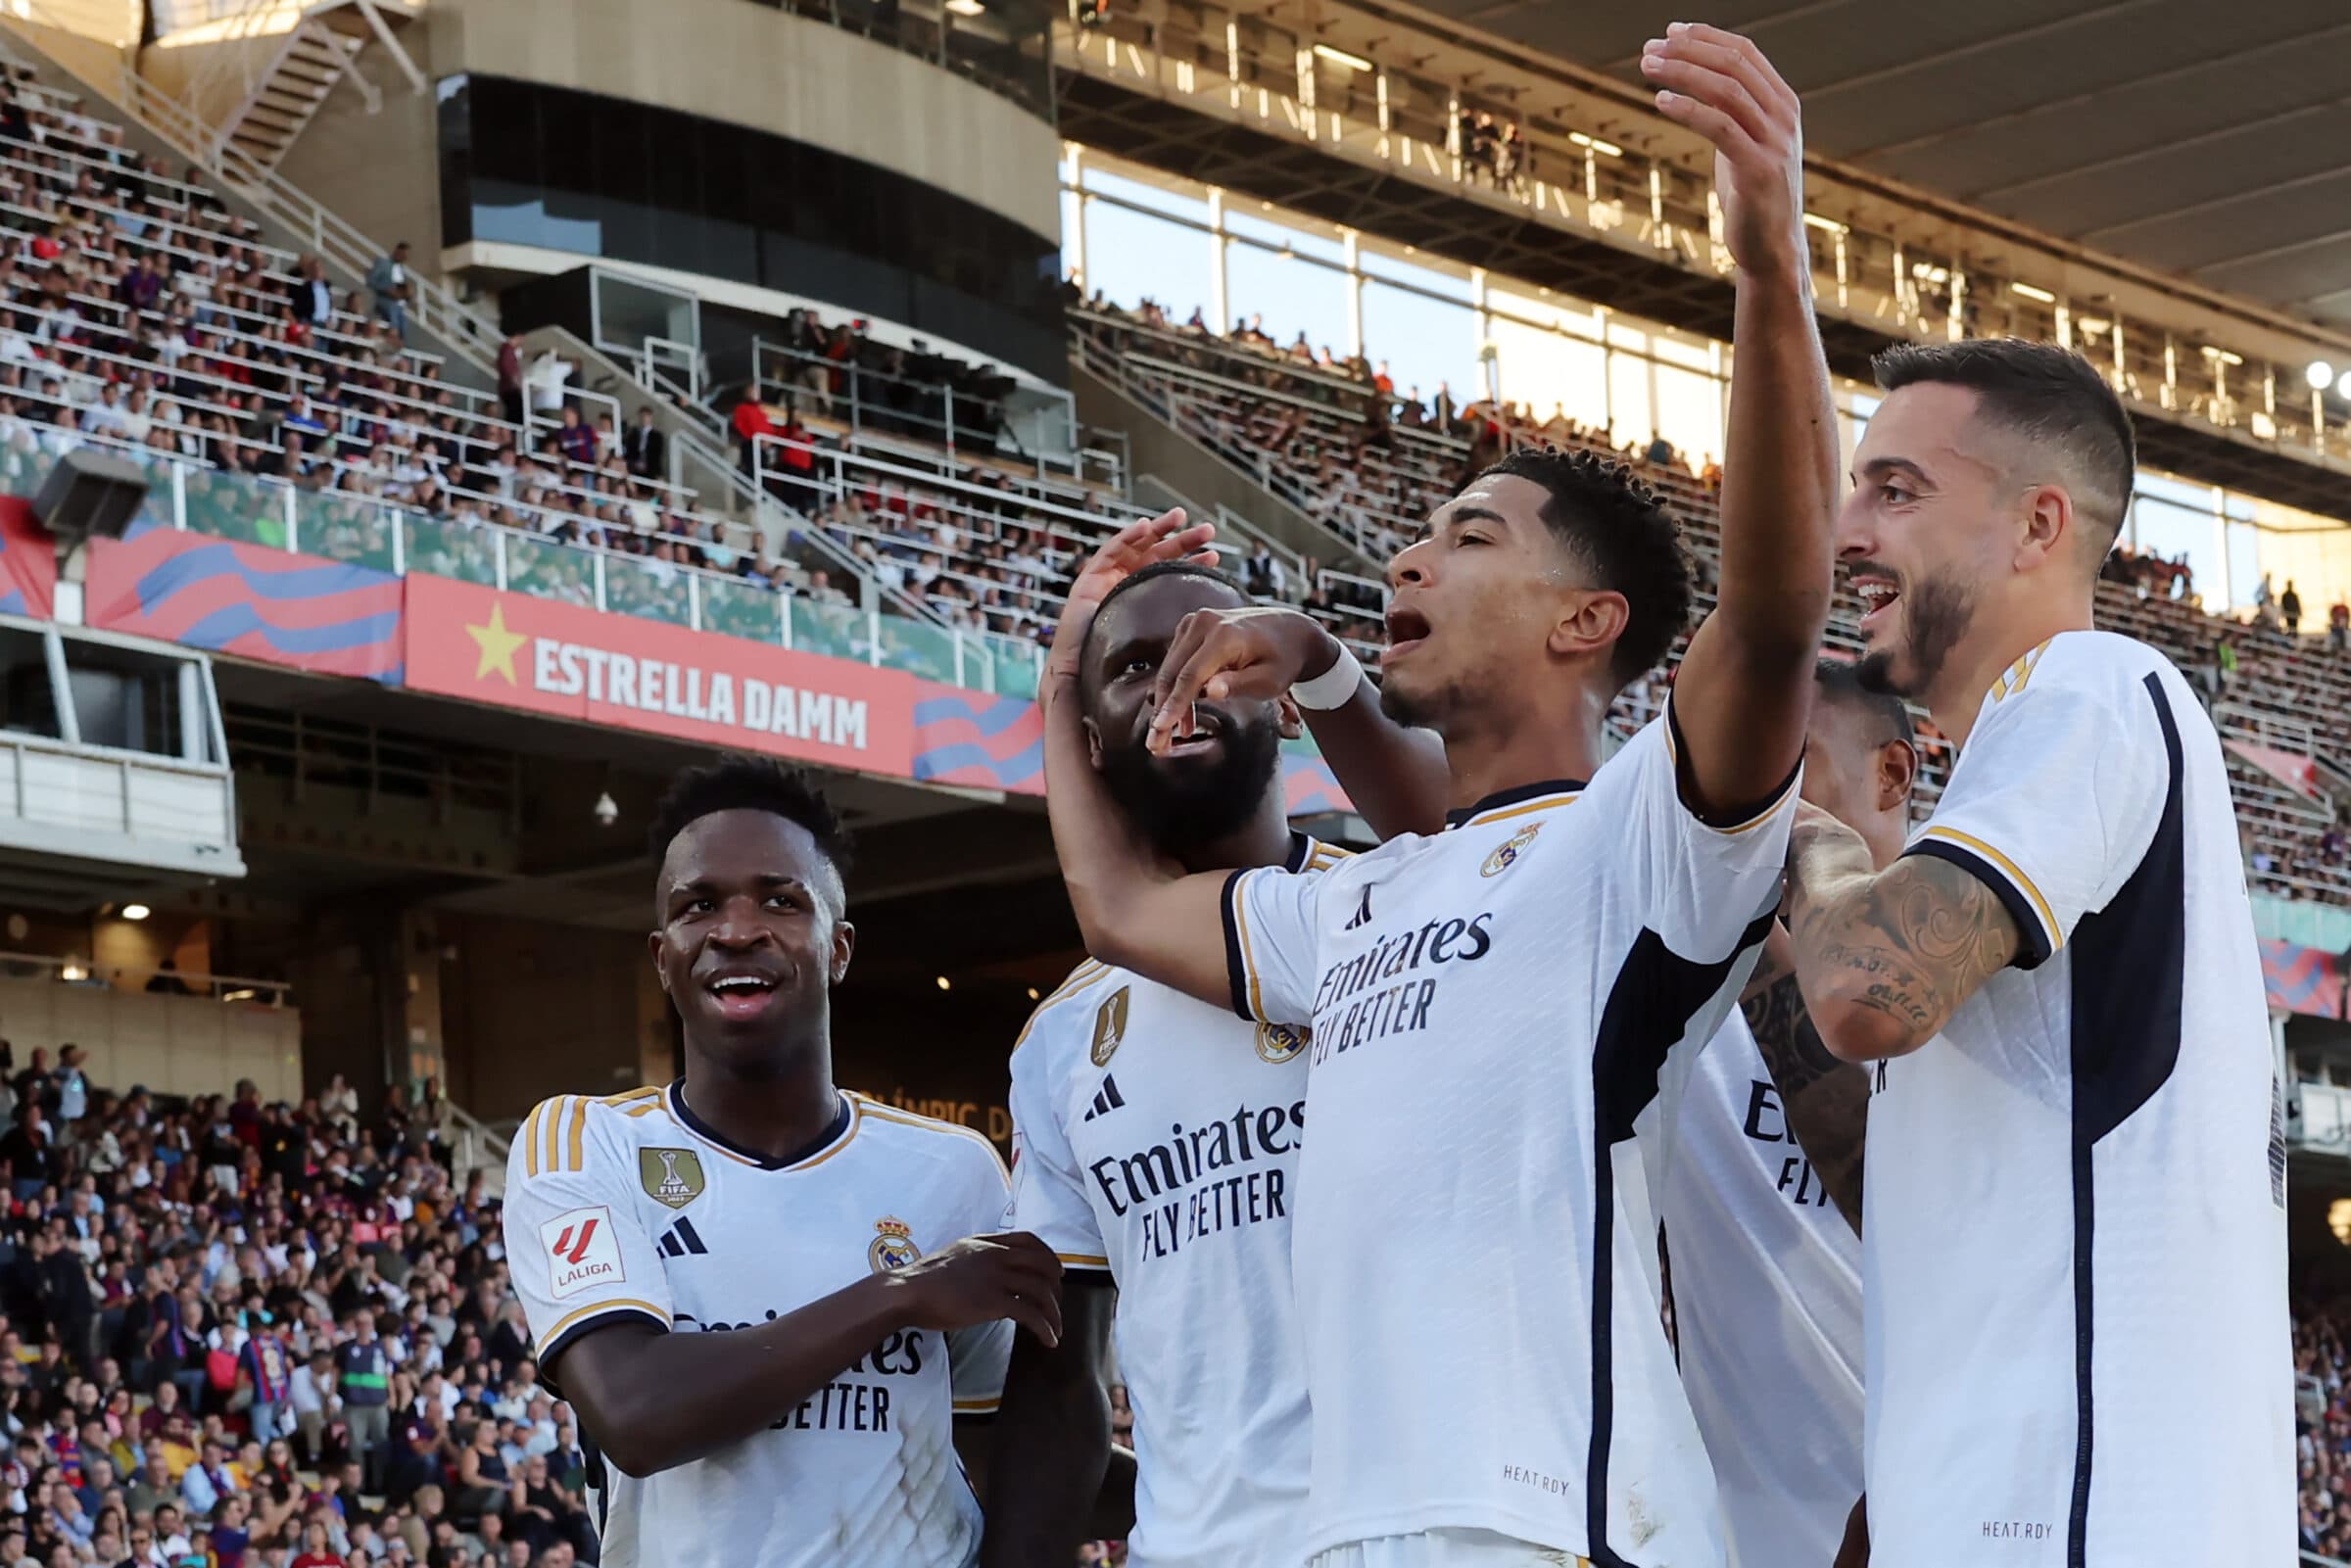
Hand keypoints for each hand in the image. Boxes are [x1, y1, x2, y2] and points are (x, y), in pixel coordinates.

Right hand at [878, 1230, 1063, 1348]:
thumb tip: (990, 1269)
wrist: (907, 1291)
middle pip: (1042, 1264)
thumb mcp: (955, 1254)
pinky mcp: (992, 1302)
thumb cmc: (924, 1279)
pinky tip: (1049, 1339)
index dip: (1048, 1255)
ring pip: (1040, 1290)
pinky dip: (1044, 1327)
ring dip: (1054, 1312)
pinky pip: (1030, 1314)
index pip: (1028, 1240)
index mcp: (986, 1243)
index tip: (1057, 1270)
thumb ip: (977, 1257)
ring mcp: (995, 1278)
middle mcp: (996, 1256)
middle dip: (1056, 1285)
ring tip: (1057, 1328)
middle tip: (1058, 1302)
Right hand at [1043, 510, 1217, 687]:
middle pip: (1159, 556)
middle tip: (1208, 531)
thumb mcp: (1151, 650)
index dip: (1192, 565)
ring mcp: (1108, 580)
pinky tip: (1145, 525)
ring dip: (1159, 529)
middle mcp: (1127, 586)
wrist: (1078, 676)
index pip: (1172, 576)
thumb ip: (1172, 641)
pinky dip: (1127, 537)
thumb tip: (1204, 643)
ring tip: (1180, 516)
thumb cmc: (1112, 667)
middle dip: (1183, 542)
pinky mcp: (1090, 577)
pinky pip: (1110, 551)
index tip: (1214, 558)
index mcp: (1145, 600)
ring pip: (1138, 547)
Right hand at [1145, 605, 1334, 755]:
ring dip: (1168, 703)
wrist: (1289, 631)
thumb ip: (1239, 685)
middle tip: (1156, 745)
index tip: (1160, 729)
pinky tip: (1184, 718)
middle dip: (1163, 710)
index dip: (1174, 704)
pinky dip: (1177, 689)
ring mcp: (1195, 622)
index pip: (1191, 675)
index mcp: (1226, 634)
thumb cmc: (1282, 660)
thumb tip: (1210, 692)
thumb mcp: (1269, 680)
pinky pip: (1176, 662)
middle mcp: (1205, 622)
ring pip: (1170, 669)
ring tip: (1171, 739)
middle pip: (1173, 672)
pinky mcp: (1190, 628)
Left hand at [1641, 23, 1805, 282]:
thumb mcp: (1745, 142)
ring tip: (1647, 67)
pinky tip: (1661, 100)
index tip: (1669, 31)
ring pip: (1726, 89)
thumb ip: (1732, 111)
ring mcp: (1775, 142)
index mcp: (1783, 103)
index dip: (1706, 36)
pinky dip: (1688, 108)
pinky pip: (1720, 126)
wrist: (1772, 247)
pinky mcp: (1758, 169)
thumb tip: (1695, 79)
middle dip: (1688, 50)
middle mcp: (1784, 116)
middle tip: (1649, 49)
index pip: (1746, 53)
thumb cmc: (1752, 194)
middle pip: (1734, 64)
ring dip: (1682, 73)